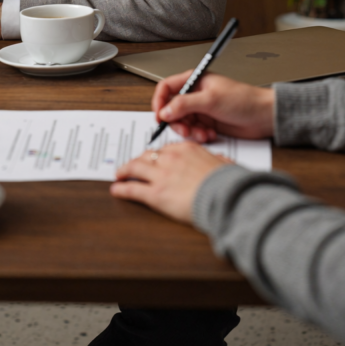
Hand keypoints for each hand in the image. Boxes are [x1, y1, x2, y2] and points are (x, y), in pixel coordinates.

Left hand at [110, 142, 228, 222]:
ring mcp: (161, 175)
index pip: (166, 149)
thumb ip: (219, 162)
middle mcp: (171, 158)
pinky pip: (133, 189)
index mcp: (187, 149)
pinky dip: (122, 189)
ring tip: (119, 173)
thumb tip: (223, 162)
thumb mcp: (225, 165)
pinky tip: (117, 190)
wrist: (224, 196)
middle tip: (133, 164)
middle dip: (138, 159)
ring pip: (135, 167)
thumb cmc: (227, 183)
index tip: (154, 158)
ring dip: (125, 170)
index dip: (157, 155)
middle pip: (148, 155)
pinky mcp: (155, 193)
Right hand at [151, 72, 274, 142]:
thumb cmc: (244, 100)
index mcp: (194, 80)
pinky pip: (194, 131)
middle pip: (172, 108)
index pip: (166, 88)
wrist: (264, 117)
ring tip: (202, 133)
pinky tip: (210, 135)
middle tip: (185, 130)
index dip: (159, 102)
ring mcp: (202, 109)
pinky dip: (199, 136)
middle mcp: (196, 94)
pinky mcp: (208, 123)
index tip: (159, 116)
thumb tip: (164, 111)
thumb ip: (185, 104)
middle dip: (176, 121)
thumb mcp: (211, 100)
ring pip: (183, 122)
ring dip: (190, 131)